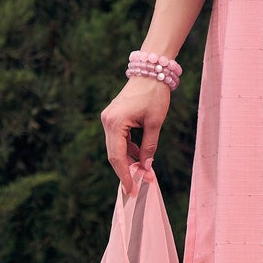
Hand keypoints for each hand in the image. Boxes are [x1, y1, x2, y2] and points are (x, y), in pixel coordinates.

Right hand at [101, 78, 170, 195]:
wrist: (151, 72)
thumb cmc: (154, 95)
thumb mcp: (155, 123)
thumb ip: (149, 147)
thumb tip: (146, 167)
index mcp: (115, 123)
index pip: (117, 156)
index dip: (125, 175)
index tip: (132, 190)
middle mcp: (107, 122)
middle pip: (114, 154)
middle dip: (128, 171)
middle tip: (141, 185)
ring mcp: (108, 119)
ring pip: (116, 148)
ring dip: (129, 161)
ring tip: (145, 172)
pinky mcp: (113, 118)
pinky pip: (119, 140)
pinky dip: (129, 150)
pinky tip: (140, 156)